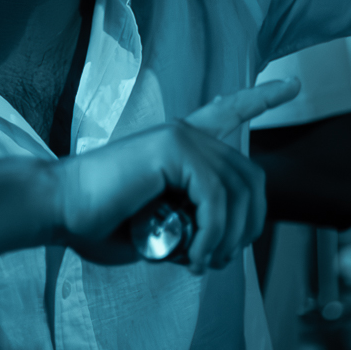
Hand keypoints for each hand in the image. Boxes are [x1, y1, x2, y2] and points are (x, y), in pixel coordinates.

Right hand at [55, 77, 298, 271]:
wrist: (59, 209)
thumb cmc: (98, 222)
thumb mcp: (158, 223)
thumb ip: (190, 220)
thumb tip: (223, 241)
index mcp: (178, 144)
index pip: (227, 112)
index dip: (260, 99)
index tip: (291, 85)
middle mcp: (185, 133)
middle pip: (250, 179)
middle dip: (246, 227)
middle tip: (215, 260)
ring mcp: (180, 136)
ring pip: (238, 193)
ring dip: (227, 240)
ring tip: (200, 263)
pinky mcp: (173, 149)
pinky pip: (217, 199)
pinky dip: (212, 236)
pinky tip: (193, 256)